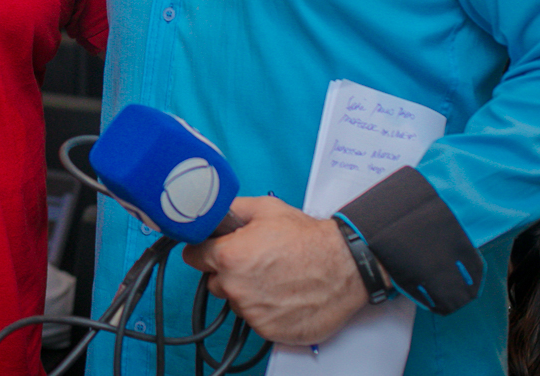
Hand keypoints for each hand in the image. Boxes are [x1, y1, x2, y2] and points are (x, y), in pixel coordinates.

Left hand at [181, 195, 369, 344]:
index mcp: (229, 256)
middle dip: (228, 272)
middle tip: (254, 262)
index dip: (204, 251)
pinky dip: (265, 310)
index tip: (213, 251)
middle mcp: (236, 287)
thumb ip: (232, 210)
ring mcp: (252, 311)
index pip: (193, 257)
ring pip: (235, 301)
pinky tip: (283, 294)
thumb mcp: (266, 209)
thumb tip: (214, 211)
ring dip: (247, 292)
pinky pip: (255, 319)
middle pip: (214, 281)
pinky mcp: (269, 330)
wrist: (345, 267)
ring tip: (274, 278)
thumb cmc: (309, 239)